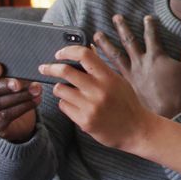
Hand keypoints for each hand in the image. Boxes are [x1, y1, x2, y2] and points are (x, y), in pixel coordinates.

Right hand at [0, 62, 40, 142]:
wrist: (8, 115)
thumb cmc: (0, 89)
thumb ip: (2, 73)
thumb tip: (20, 68)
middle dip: (2, 86)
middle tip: (18, 83)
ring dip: (18, 96)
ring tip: (35, 89)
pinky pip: (7, 115)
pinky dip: (23, 106)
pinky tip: (35, 100)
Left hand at [39, 45, 161, 153]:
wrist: (136, 130)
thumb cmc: (127, 103)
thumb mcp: (118, 81)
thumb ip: (101, 67)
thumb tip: (87, 49)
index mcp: (108, 77)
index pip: (84, 55)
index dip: (68, 51)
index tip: (59, 54)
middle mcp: (98, 90)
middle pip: (65, 71)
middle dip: (50, 68)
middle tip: (44, 68)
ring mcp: (90, 107)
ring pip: (60, 89)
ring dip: (60, 88)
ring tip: (67, 91)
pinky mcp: (84, 121)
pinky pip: (64, 106)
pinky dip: (66, 103)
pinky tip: (76, 106)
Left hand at [92, 14, 180, 116]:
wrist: (171, 114)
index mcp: (157, 56)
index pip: (152, 36)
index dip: (150, 25)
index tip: (147, 18)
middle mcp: (141, 63)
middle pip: (129, 41)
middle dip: (122, 27)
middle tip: (115, 18)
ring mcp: (131, 75)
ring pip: (115, 56)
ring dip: (105, 44)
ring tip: (96, 35)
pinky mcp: (126, 88)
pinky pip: (111, 74)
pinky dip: (102, 68)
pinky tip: (96, 65)